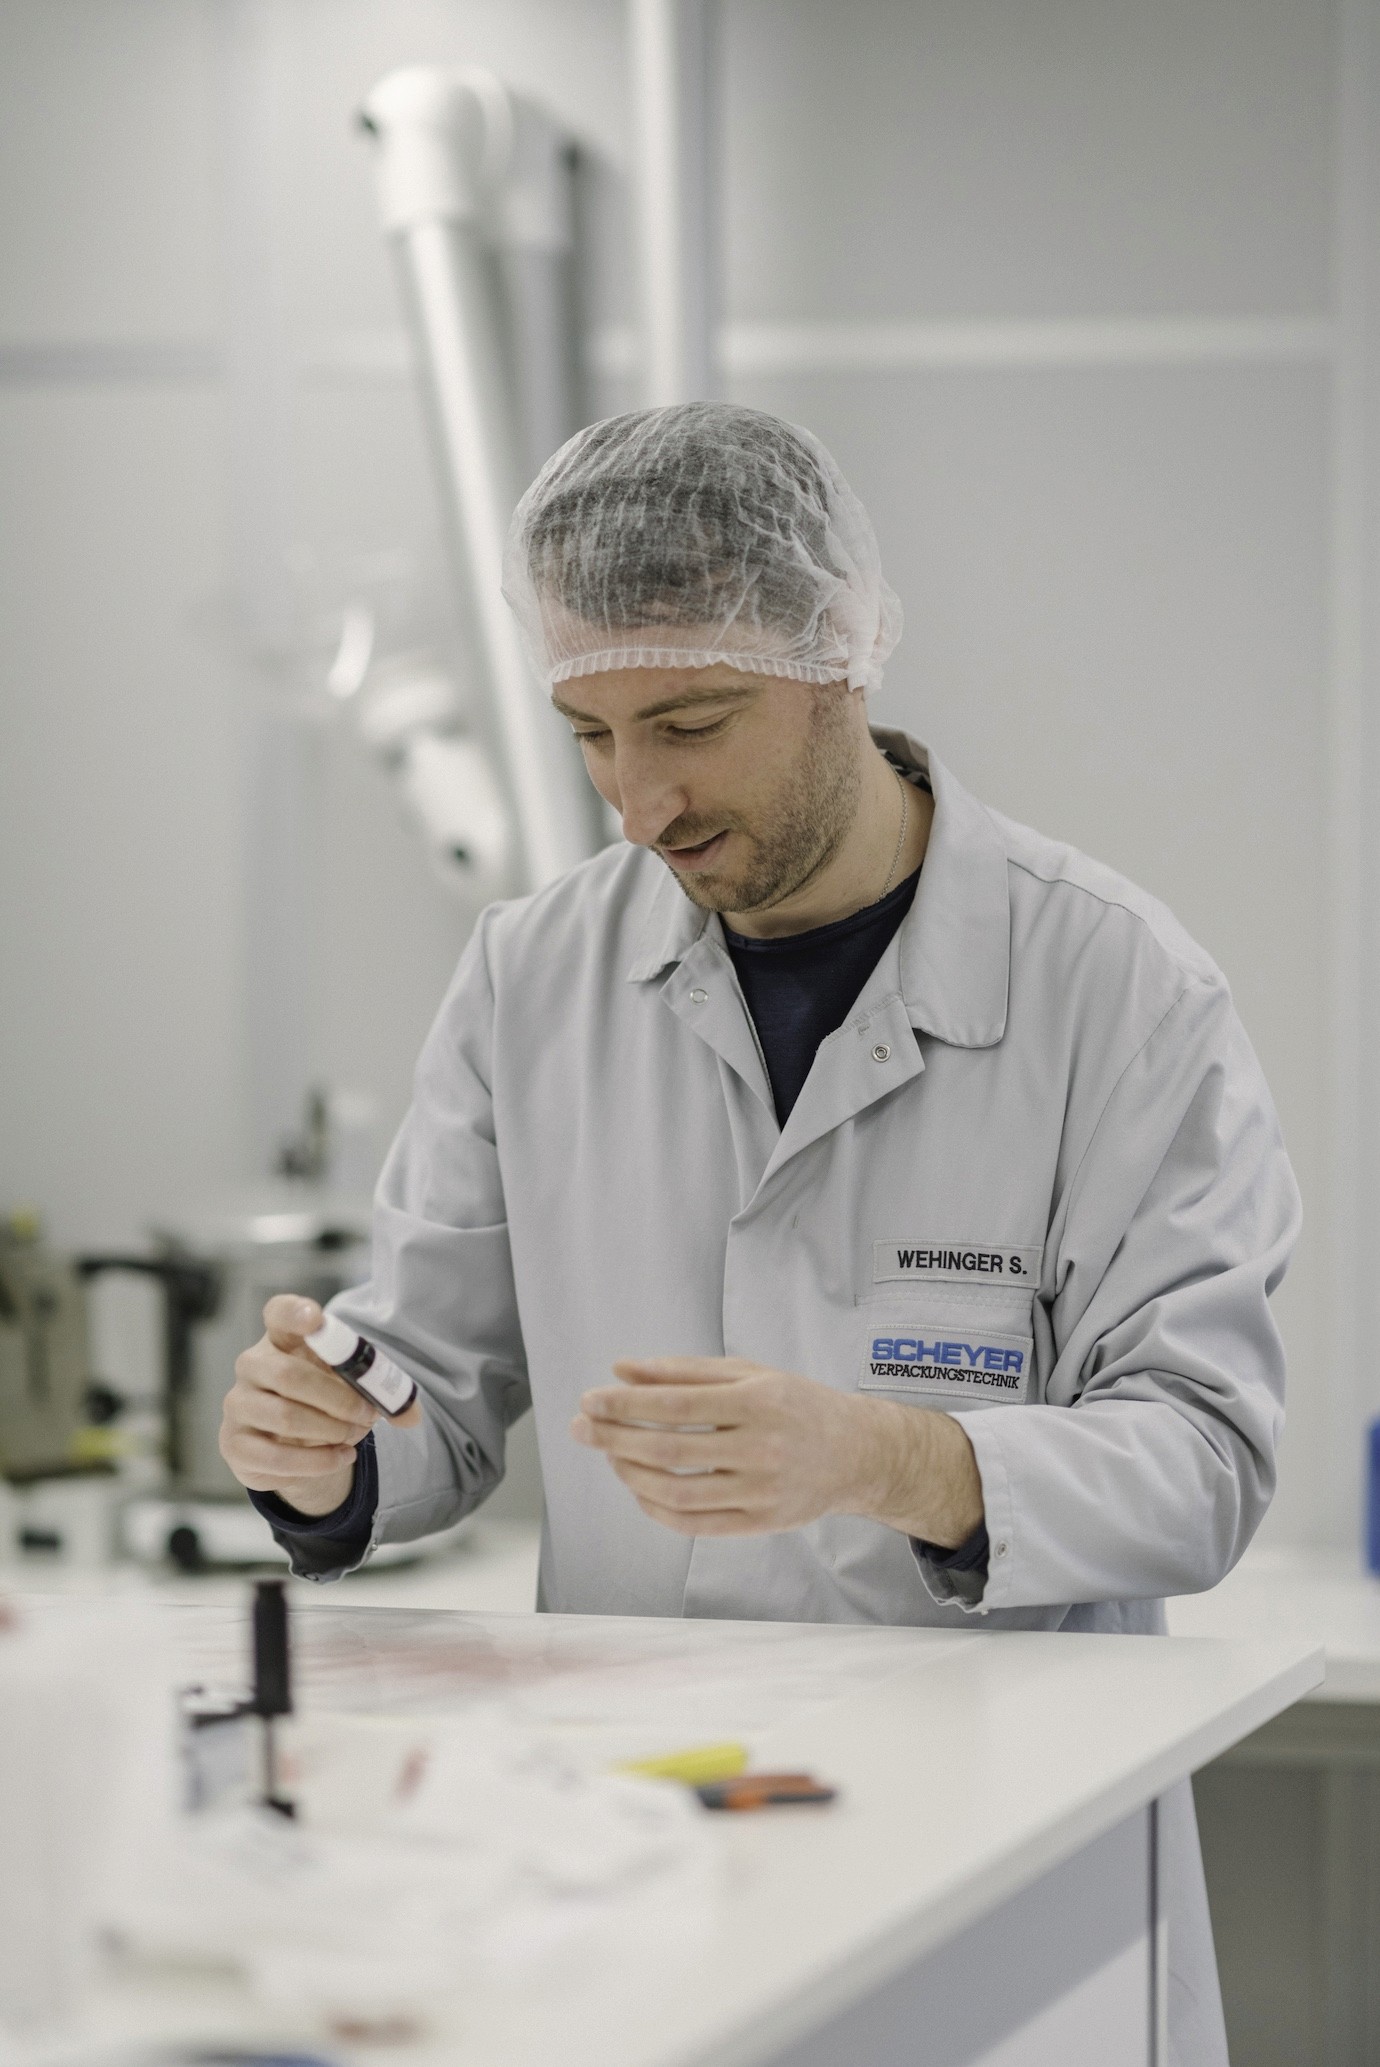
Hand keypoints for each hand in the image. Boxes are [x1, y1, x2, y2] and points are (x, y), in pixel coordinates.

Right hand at [219, 1294, 420, 1517]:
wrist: (295, 1441)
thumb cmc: (326, 1398)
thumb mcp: (355, 1385)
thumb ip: (384, 1392)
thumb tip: (412, 1416)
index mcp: (283, 1338)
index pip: (280, 1313)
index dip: (295, 1312)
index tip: (315, 1318)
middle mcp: (252, 1365)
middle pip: (289, 1376)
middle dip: (337, 1399)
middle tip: (366, 1415)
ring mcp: (238, 1404)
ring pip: (285, 1418)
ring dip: (330, 1431)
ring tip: (353, 1436)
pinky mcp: (234, 1444)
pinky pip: (275, 1458)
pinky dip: (316, 1462)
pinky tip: (340, 1458)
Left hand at [571, 1356, 982, 1543]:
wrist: (857, 1453)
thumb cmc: (797, 1404)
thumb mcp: (748, 1373)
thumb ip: (682, 1371)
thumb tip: (622, 1369)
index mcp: (758, 1401)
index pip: (675, 1406)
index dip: (625, 1405)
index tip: (590, 1400)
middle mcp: (761, 1449)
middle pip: (669, 1451)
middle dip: (614, 1439)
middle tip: (581, 1428)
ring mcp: (761, 1492)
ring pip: (676, 1493)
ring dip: (629, 1475)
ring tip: (610, 1456)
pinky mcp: (760, 1523)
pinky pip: (694, 1524)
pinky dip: (656, 1509)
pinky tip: (639, 1488)